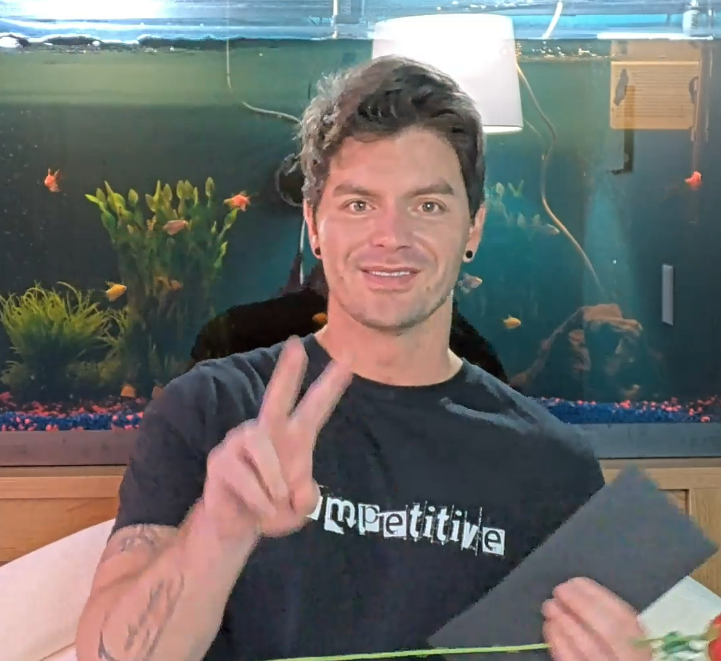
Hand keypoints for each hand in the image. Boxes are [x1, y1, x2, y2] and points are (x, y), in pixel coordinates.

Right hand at [201, 336, 352, 544]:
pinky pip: (245, 475)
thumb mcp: (298, 510)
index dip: (331, 384)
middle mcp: (267, 431)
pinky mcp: (220, 460)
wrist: (236, 527)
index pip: (315, 406)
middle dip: (287, 371)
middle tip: (296, 345)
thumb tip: (299, 492)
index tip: (349, 358)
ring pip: (261, 446)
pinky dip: (259, 498)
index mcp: (294, 437)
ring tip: (277, 501)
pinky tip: (259, 508)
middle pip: (276, 396)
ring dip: (273, 479)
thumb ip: (307, 499)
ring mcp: (240, 442)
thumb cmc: (272, 510)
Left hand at [542, 577, 651, 660]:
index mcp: (642, 646)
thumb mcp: (624, 636)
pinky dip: (559, 643)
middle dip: (580, 606)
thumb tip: (582, 596)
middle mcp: (630, 659)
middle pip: (607, 631)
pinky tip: (550, 627)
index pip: (624, 618)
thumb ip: (612, 620)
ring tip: (550, 606)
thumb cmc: (615, 649)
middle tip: (559, 590)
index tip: (576, 582)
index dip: (598, 596)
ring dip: (565, 622)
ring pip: (589, 648)